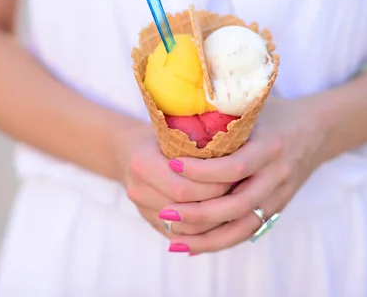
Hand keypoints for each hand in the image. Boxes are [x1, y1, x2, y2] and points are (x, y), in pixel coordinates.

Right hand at [116, 123, 231, 238]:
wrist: (126, 150)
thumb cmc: (158, 135)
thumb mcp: (175, 131)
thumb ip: (195, 144)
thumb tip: (235, 153)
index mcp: (142, 164)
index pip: (183, 187)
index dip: (213, 186)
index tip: (235, 177)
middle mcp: (138, 189)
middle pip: (185, 209)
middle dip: (216, 203)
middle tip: (240, 192)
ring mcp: (142, 209)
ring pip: (185, 228)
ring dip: (213, 221)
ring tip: (235, 206)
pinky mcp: (150, 222)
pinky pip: (182, 235)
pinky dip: (204, 231)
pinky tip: (223, 218)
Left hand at [160, 96, 327, 252]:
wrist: (317, 131)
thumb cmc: (276, 113)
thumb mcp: (254, 107)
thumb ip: (224, 112)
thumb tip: (179, 112)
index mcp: (271, 146)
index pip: (235, 167)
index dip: (202, 171)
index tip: (171, 165)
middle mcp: (277, 175)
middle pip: (237, 205)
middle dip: (198, 213)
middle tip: (165, 212)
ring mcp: (278, 196)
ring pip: (242, 227)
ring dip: (207, 238)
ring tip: (174, 241)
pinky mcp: (276, 209)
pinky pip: (247, 232)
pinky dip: (220, 242)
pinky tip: (193, 246)